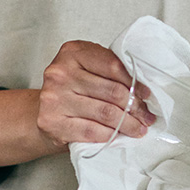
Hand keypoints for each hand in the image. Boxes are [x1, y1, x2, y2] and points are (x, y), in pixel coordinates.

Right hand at [37, 40, 155, 148]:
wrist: (43, 110)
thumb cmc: (71, 88)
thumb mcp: (88, 68)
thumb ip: (110, 70)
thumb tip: (142, 91)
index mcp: (72, 52)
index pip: (112, 66)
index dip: (134, 83)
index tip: (146, 94)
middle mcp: (60, 73)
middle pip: (111, 91)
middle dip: (135, 107)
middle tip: (146, 116)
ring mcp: (54, 98)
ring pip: (105, 113)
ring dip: (128, 124)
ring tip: (139, 128)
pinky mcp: (52, 122)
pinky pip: (91, 131)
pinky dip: (110, 135)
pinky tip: (119, 136)